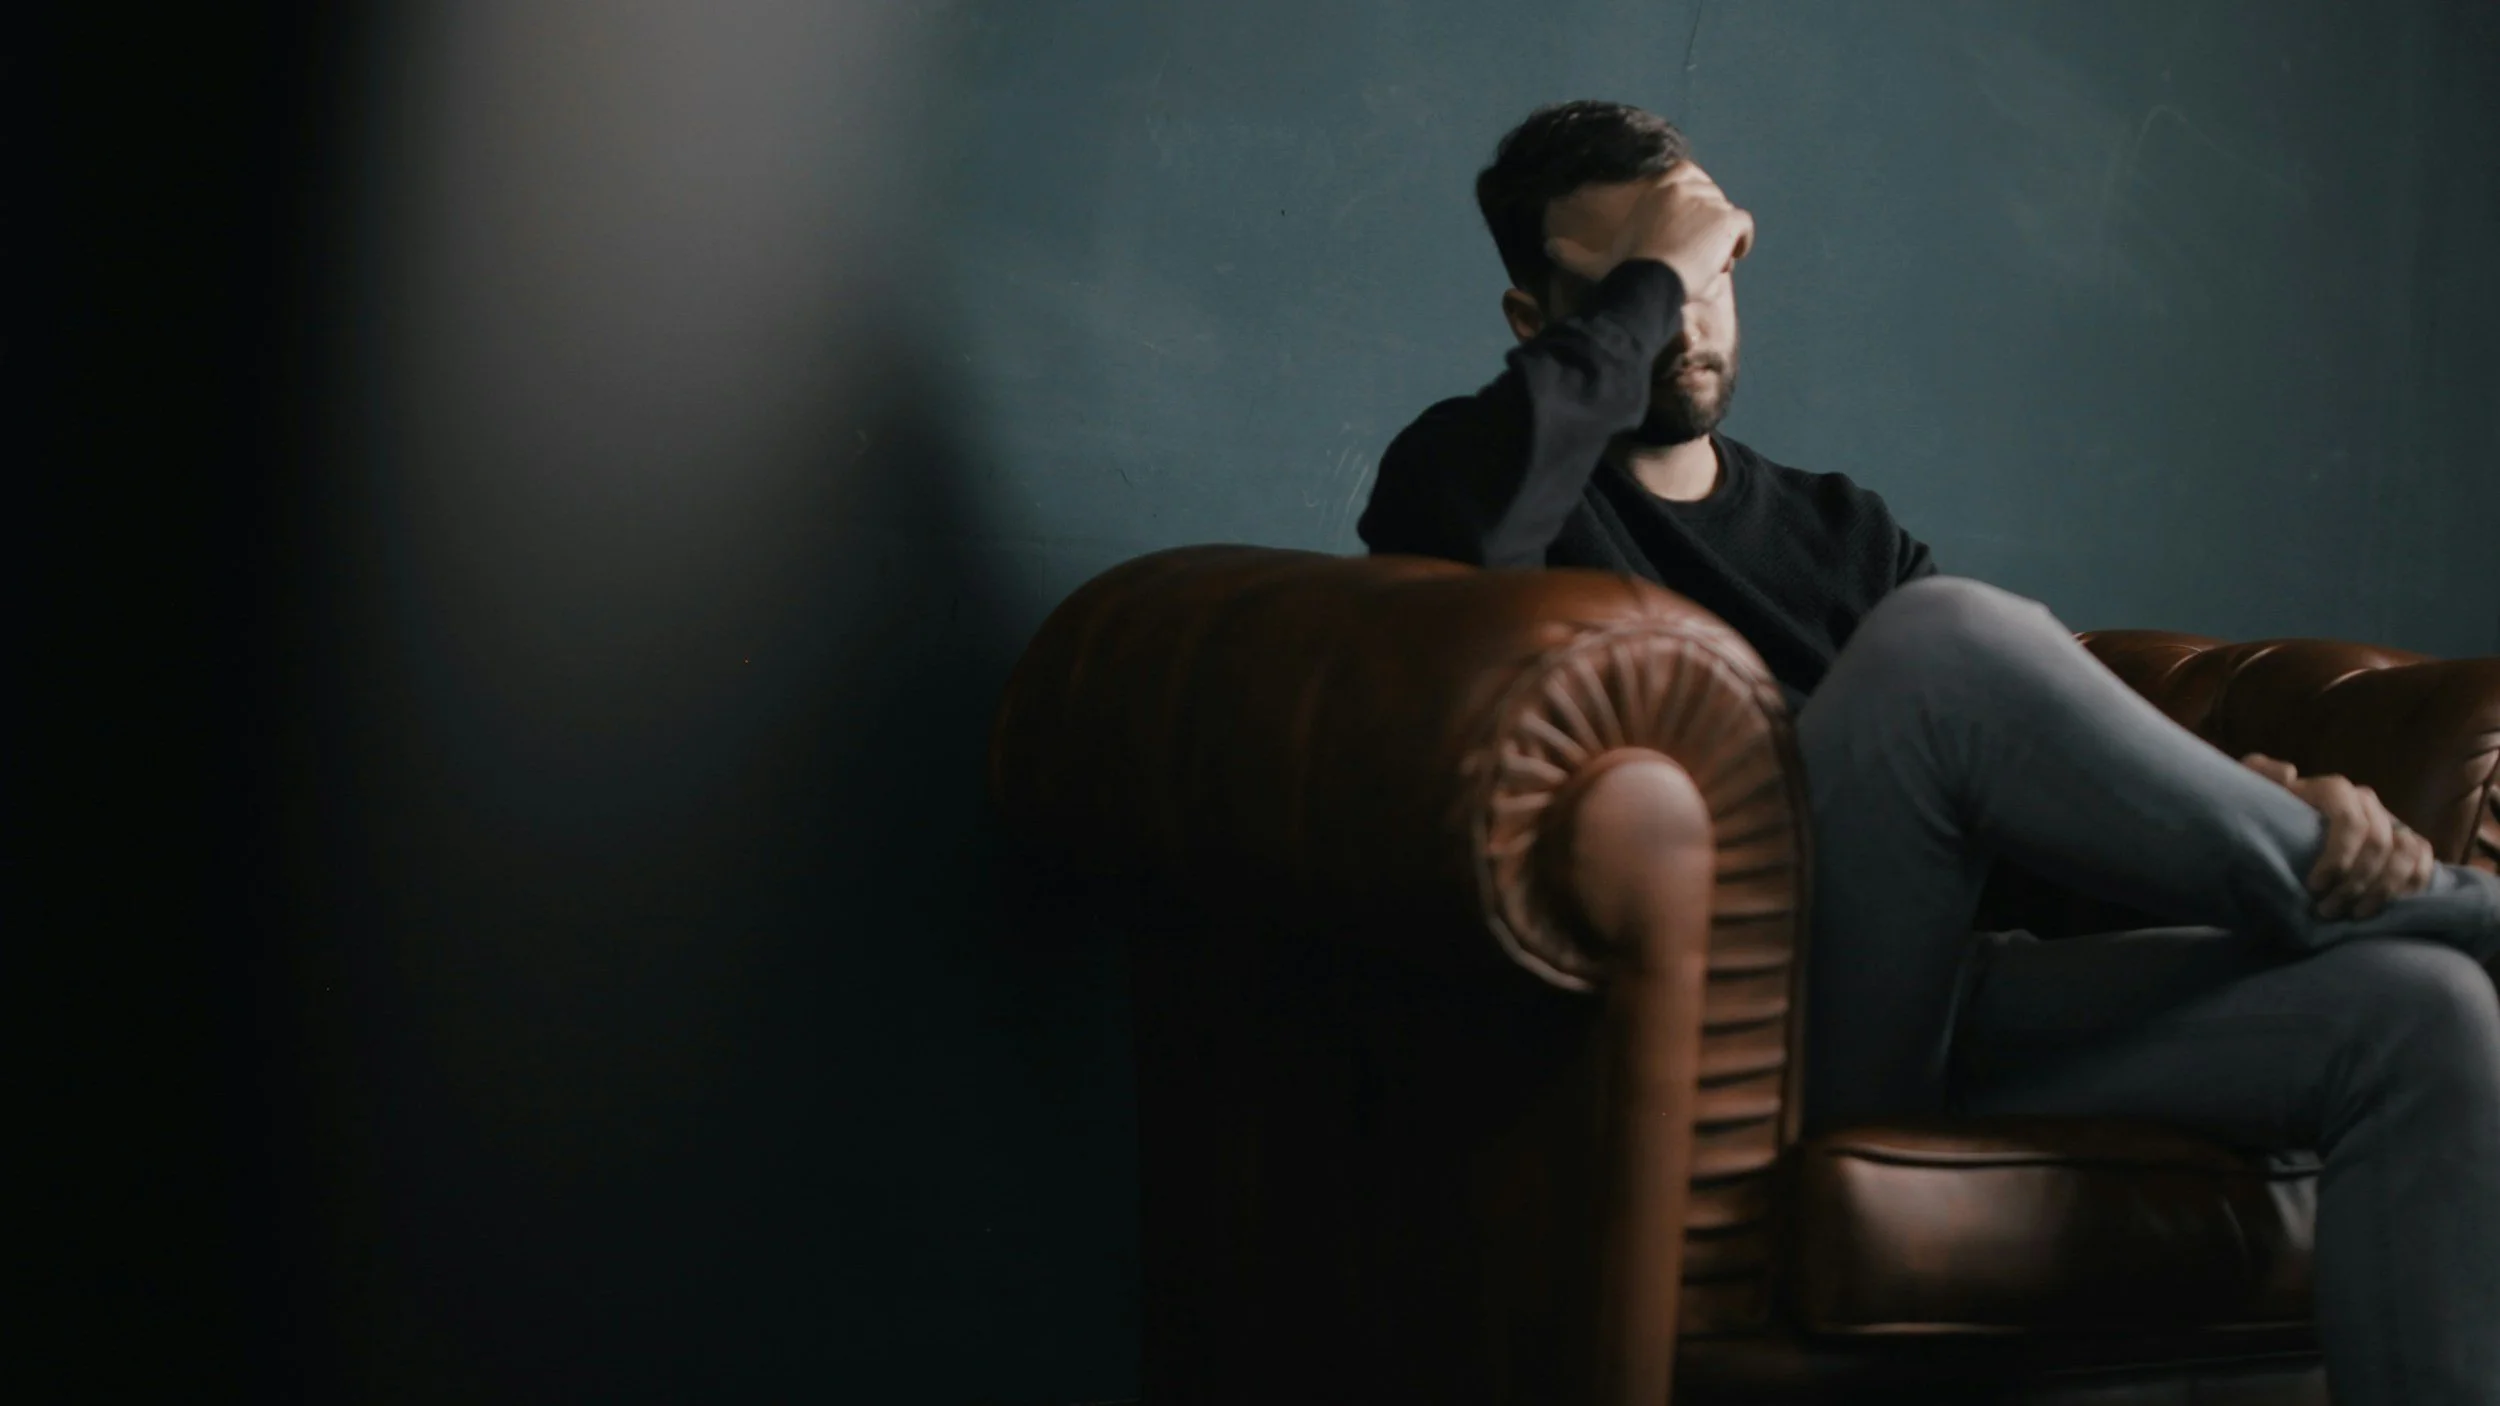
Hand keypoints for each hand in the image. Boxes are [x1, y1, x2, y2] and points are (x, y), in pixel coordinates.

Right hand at [1543, 162, 1755, 300]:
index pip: (1689, 183)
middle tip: (1695, 254)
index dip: (1690, 209)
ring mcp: (1709, 200)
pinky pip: (1743, 228)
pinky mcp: (1727, 219)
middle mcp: (1686, 184)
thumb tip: (1546, 247)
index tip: (1685, 233)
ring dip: (1720, 240)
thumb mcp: (1597, 260)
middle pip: (1710, 200)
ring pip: (1725, 217)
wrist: (1649, 281)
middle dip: (1706, 225)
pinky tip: (1725, 261)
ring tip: (1705, 264)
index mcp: (1660, 185)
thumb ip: (1573, 253)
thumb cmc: (1623, 271)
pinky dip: (1739, 244)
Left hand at [2239, 753, 2435, 919]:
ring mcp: (2388, 820)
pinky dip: (2411, 884)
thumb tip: (2289, 773)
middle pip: (2378, 843)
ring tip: (2354, 915)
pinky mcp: (2404, 841)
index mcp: (2333, 790)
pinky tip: (2384, 905)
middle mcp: (2365, 802)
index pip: (2350, 820)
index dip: (2339, 856)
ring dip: (2384, 889)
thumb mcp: (2253, 792)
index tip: (2314, 886)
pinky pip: (2423, 858)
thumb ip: (2260, 775)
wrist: (2281, 830)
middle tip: (2327, 911)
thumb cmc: (2265, 814)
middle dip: (2355, 883)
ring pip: (2405, 851)